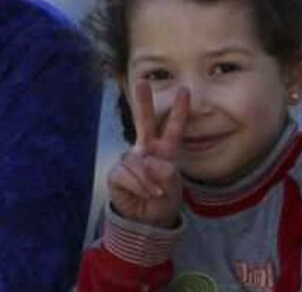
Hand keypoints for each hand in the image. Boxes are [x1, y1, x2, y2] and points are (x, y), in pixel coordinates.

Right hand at [106, 80, 187, 227]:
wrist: (147, 221)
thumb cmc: (163, 200)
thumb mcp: (174, 186)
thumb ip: (165, 171)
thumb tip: (147, 161)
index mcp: (165, 151)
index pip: (173, 128)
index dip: (179, 110)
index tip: (185, 90)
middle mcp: (145, 150)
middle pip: (143, 122)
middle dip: (143, 102)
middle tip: (141, 81)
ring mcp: (129, 160)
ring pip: (136, 161)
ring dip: (148, 180)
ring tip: (155, 194)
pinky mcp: (116, 173)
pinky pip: (126, 174)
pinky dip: (138, 186)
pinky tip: (143, 194)